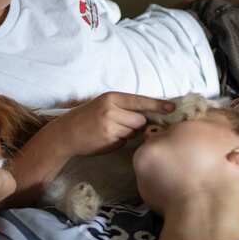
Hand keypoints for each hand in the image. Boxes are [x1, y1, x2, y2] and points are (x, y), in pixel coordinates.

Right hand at [49, 92, 175, 157]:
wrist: (65, 133)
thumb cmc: (87, 118)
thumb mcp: (103, 105)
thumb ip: (123, 107)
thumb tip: (147, 115)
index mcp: (112, 97)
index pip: (140, 101)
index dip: (158, 105)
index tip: (172, 108)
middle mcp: (111, 110)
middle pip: (140, 120)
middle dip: (136, 125)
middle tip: (120, 125)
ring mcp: (110, 126)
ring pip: (133, 132)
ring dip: (127, 134)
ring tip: (109, 131)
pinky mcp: (108, 140)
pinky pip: (124, 142)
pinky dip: (119, 142)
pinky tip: (105, 139)